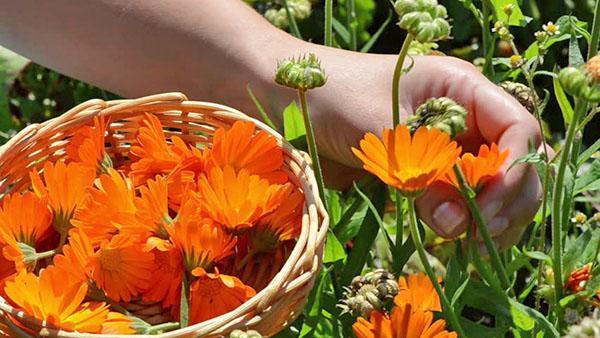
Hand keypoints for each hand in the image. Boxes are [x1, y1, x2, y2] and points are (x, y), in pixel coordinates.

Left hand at [288, 52, 542, 248]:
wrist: (295, 100)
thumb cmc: (336, 96)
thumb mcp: (382, 130)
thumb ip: (422, 175)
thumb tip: (456, 225)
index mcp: (464, 88)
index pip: (518, 129)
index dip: (514, 170)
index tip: (487, 206)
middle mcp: (467, 117)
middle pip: (518, 162)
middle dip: (508, 200)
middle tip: (478, 234)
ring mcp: (452, 146)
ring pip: (498, 186)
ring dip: (494, 217)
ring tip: (468, 246)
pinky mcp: (433, 172)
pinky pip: (465, 199)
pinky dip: (468, 222)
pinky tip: (455, 241)